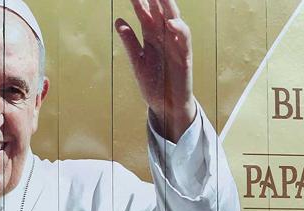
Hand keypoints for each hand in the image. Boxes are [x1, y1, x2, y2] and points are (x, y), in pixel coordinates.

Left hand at [116, 0, 196, 141]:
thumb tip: (119, 20)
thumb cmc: (154, 85)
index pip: (146, 13)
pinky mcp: (185, 57)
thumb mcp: (137, 61)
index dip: (139, 1)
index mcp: (152, 37)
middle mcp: (165, 37)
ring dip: (168, 6)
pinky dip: (179, 30)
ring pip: (174, 19)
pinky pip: (185, 40)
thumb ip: (130, 41)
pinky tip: (170, 22)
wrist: (166, 107)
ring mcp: (176, 45)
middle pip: (160, 11)